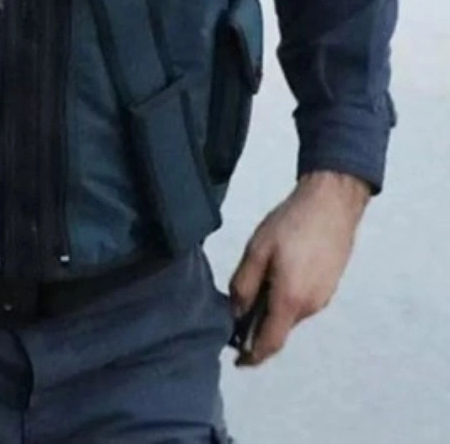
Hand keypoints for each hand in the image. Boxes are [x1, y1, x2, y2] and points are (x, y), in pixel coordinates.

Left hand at [229, 171, 370, 366]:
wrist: (332, 204)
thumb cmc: (291, 224)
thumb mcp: (257, 250)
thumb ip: (244, 285)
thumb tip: (236, 312)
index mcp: (290, 300)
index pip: (270, 343)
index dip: (253, 356)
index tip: (238, 362)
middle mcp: (310, 306)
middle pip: (279, 330)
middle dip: (258, 331)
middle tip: (235, 318)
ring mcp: (323, 298)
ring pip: (290, 316)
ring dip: (271, 314)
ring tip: (251, 293)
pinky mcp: (329, 287)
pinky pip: (301, 304)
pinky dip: (284, 303)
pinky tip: (273, 281)